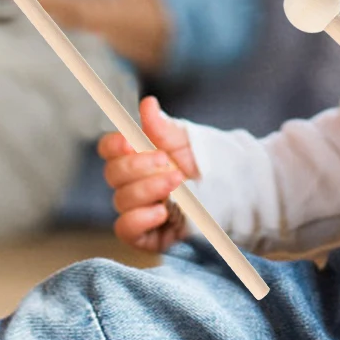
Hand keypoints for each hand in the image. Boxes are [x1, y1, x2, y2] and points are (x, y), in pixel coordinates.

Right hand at [98, 96, 197, 254]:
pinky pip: (126, 229)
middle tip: (166, 161)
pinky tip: (161, 212)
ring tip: (175, 183)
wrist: (231, 192)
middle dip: (138, 166)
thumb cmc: (203, 164)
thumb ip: (163, 126)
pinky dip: (140, 219)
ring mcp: (136, 209)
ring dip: (148, 189)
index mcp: (134, 157)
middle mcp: (130, 183)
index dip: (113, 146)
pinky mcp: (144, 235)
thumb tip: (148, 104)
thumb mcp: (185, 142)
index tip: (129, 143)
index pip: (108, 150)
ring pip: (121, 200)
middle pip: (113, 174)